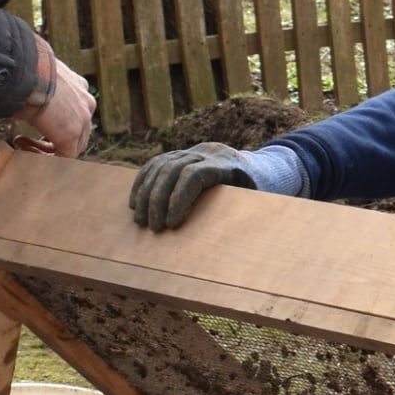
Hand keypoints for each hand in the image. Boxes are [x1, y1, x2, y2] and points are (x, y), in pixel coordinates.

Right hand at [11, 38, 94, 159]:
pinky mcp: (71, 134)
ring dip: (47, 148)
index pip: (75, 112)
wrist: (26, 73)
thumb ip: (37, 85)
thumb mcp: (36, 75)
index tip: (34, 119)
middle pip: (77, 131)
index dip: (55, 121)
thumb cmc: (25, 69)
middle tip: (27, 137)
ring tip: (21, 142)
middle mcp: (86, 102)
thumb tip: (19, 85)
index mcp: (79, 86)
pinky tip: (22, 146)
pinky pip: (63, 155)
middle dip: (53, 137)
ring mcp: (82, 119)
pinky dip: (44, 156)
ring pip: (72, 145)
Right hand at [129, 143, 254, 231]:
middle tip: (153, 228)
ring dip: (146, 193)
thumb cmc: (259, 193)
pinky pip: (155, 164)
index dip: (179, 198)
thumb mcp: (258, 201)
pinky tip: (135, 202)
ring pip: (160, 166)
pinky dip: (142, 182)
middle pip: (173, 170)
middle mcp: (206, 152)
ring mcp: (192, 151)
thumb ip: (243, 212)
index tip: (171, 224)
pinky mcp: (180, 154)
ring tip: (140, 220)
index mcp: (226, 163)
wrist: (259, 166)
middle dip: (158, 200)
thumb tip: (227, 243)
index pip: (194, 175)